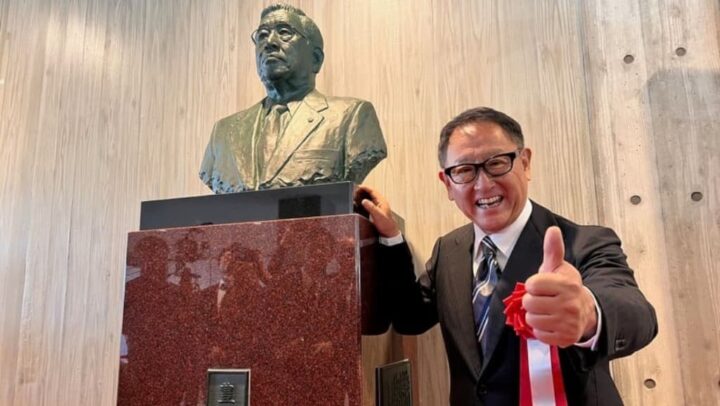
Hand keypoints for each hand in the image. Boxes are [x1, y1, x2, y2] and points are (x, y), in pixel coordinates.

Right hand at [354, 185, 400, 237]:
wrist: (389, 233)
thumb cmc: (386, 225)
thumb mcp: (377, 215)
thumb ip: (371, 207)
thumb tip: (364, 200)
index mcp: (382, 201)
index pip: (373, 191)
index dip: (365, 188)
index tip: (358, 187)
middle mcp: (380, 202)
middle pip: (370, 193)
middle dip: (362, 191)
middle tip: (354, 192)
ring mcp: (378, 207)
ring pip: (369, 198)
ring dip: (363, 196)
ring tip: (355, 196)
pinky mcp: (376, 211)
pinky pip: (369, 204)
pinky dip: (363, 202)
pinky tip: (359, 205)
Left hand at [522, 226, 597, 346]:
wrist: (585, 311)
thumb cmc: (565, 288)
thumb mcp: (559, 267)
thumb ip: (553, 250)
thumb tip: (553, 230)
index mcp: (566, 284)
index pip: (532, 285)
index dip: (532, 285)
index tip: (539, 286)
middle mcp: (569, 304)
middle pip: (529, 303)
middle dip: (531, 301)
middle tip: (542, 300)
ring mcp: (568, 322)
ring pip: (531, 319)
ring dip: (534, 316)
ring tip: (545, 311)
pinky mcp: (565, 338)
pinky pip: (538, 334)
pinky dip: (540, 330)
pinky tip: (550, 322)